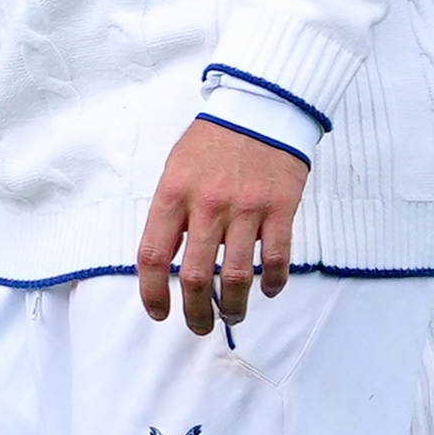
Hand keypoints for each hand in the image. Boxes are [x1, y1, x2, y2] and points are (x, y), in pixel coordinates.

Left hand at [135, 117, 307, 332]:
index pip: (153, 256)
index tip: (159, 312)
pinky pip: (277, 257)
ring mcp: (246, 208)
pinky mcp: (281, 207)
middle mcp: (207, 205)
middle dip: (196, 312)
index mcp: (173, 195)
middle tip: (199, 327)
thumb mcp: (175, 170)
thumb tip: (165, 263)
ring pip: (238, 276)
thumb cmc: (212, 143)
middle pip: (197, 277)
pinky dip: (273, 282)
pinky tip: (268, 291)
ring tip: (233, 316)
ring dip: (235, 306)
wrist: (259, 107)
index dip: (153, 293)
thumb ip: (170, 214)